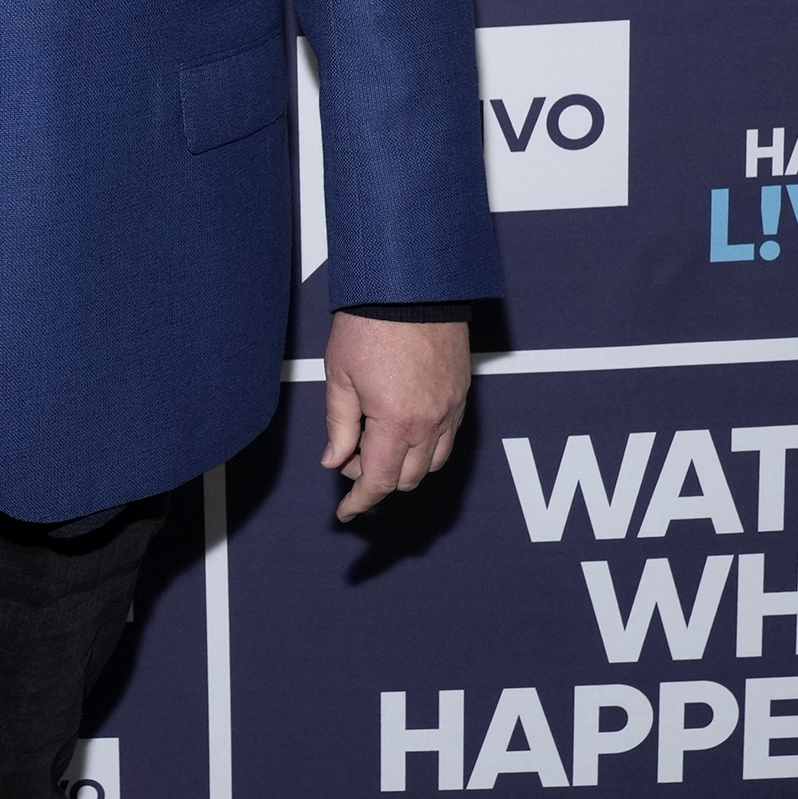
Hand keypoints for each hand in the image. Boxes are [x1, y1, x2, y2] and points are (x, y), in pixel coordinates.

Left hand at [321, 314, 469, 524]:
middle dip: (377, 478)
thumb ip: (338, 425)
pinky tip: (402, 428)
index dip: (360, 501)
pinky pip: (449, 437)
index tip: (346, 512)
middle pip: (407, 478)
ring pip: (432, 462)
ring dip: (404, 464)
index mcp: (397, 422)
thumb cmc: (369, 326)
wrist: (411, 286)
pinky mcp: (462, 393)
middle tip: (351, 456)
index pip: (380, 481)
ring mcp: (451, 408)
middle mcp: (431, 422)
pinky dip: (426, 445)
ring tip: (375, 441)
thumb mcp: (340, 376)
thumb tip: (335, 461)